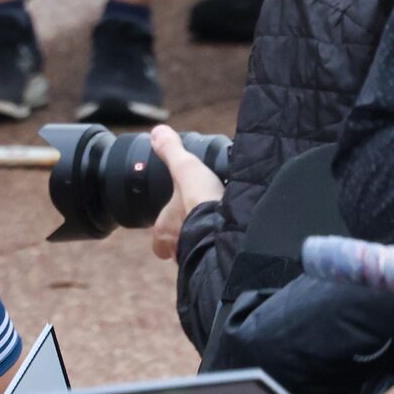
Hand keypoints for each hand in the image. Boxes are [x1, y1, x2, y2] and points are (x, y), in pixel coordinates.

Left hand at [148, 125, 226, 262]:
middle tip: (202, 218)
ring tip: (221, 224)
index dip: (165, 231)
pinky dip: (225, 245)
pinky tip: (237, 233)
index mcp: (164, 230)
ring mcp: (198, 259)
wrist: (230, 230)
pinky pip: (219, 257)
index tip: (176, 218)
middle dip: (189, 234)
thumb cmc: (201, 203)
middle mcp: (178, 249)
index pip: (158, 240)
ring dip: (207, 240)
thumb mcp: (185, 168)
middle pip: (179, 247)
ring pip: (199, 252)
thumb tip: (156, 132)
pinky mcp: (220, 261)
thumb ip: (171, 151)